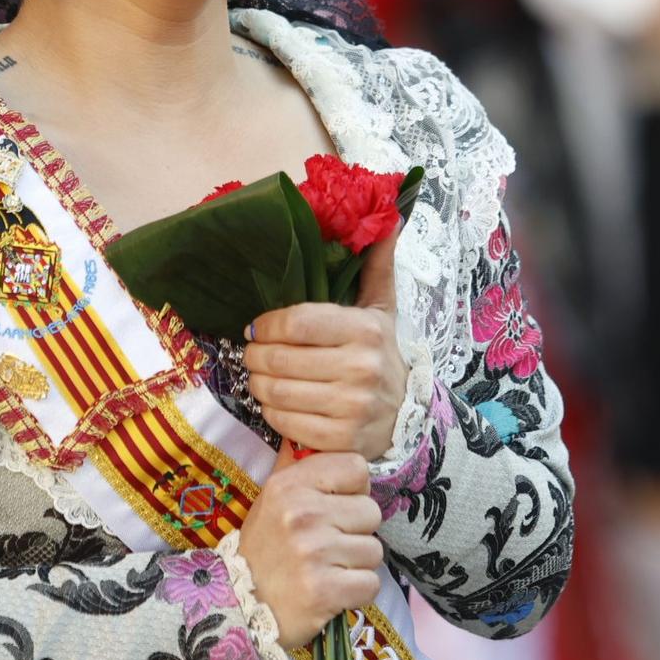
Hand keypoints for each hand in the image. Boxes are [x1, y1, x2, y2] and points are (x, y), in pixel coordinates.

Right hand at [235, 450, 383, 649]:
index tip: (336, 506)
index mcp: (290, 485)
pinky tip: (332, 590)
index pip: (357, 467)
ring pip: (374, 550)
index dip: (353, 489)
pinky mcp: (324, 590)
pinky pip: (370, 583)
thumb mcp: (272, 498)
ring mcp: (313, 552)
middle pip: (371, 511)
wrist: (241, 603)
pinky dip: (356, 591)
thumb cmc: (265, 547)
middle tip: (329, 544)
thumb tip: (309, 433)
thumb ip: (297, 465)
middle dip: (356, 531)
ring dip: (356, 564)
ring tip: (327, 567)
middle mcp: (302, 513)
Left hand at [244, 233, 407, 460]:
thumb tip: (388, 218)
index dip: (266, 324)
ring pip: (276, 391)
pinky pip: (284, 422)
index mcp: (366, 330)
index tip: (256, 327)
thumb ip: (377, 266)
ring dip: (257, 383)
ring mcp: (352, 408)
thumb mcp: (382, 310)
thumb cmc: (380, 355)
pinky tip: (278, 402)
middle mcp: (361, 368)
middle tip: (252, 352)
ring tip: (261, 376)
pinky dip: (271, 412)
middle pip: (279, 358)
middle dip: (254, 354)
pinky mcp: (341, 441)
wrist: (407, 416)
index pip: (297, 321)